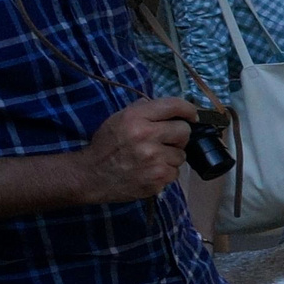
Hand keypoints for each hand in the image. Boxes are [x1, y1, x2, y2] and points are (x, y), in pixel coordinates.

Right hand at [74, 99, 195, 203]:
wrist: (92, 176)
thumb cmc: (106, 146)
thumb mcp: (117, 119)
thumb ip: (142, 110)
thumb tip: (167, 108)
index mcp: (135, 118)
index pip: (173, 106)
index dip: (187, 109)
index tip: (192, 115)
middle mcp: (146, 136)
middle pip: (184, 131)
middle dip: (178, 136)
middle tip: (164, 141)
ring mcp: (154, 159)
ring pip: (181, 154)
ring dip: (171, 156)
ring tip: (152, 158)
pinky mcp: (158, 178)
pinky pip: (175, 172)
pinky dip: (166, 172)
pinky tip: (150, 171)